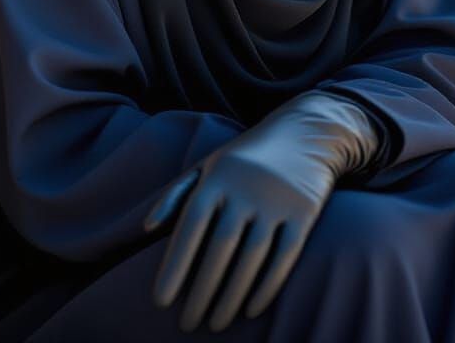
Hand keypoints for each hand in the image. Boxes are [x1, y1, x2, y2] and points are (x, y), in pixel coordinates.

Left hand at [142, 90, 381, 332]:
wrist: (307, 130)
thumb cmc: (248, 155)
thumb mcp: (210, 164)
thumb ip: (177, 193)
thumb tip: (147, 228)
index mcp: (217, 177)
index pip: (190, 226)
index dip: (174, 265)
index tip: (161, 301)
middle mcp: (245, 187)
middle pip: (219, 248)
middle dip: (201, 292)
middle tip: (188, 324)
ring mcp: (277, 199)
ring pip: (251, 258)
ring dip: (231, 297)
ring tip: (216, 323)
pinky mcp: (304, 211)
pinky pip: (284, 256)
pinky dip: (267, 286)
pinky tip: (250, 310)